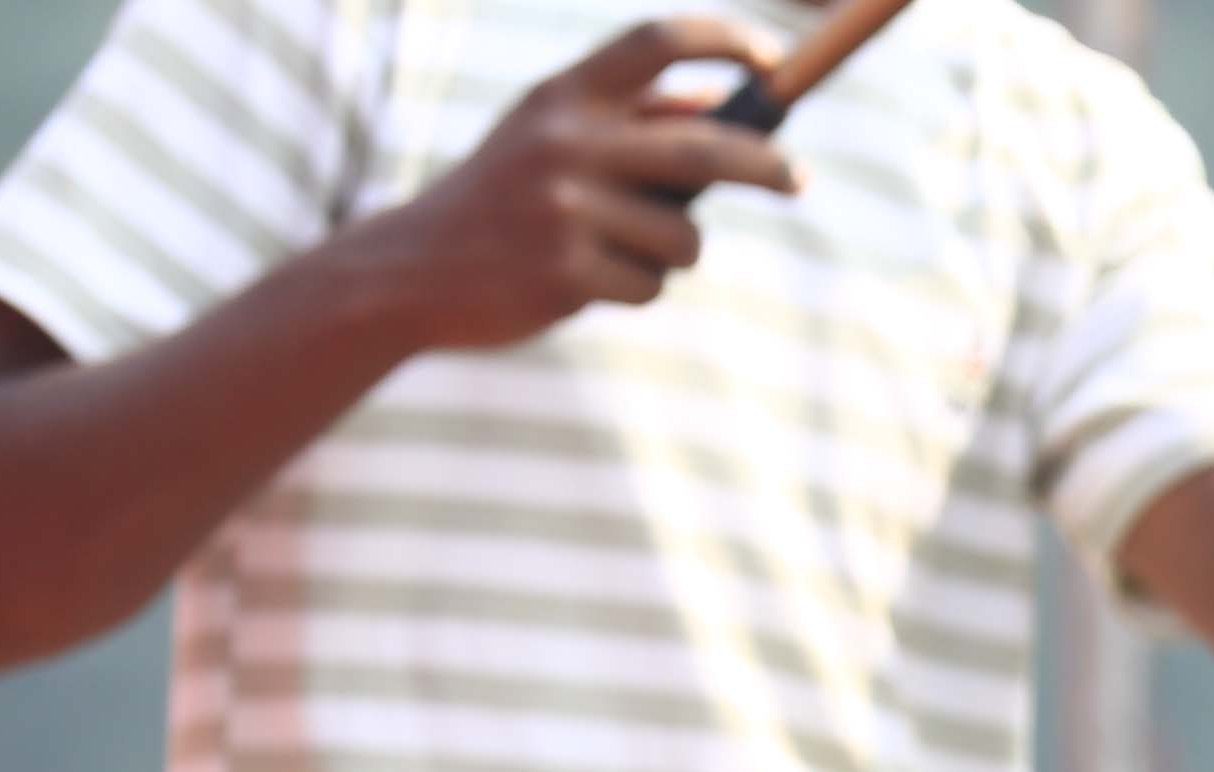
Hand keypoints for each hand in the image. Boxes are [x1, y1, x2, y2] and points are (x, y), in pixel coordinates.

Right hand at [341, 16, 799, 350]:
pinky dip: (636, 289)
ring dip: (674, 252)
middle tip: (800, 179)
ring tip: (616, 250)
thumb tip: (719, 105)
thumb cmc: (504, 196)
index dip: (722, 40)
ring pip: (684, 236)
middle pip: (704, 149)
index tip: (773, 59)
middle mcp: (563, 142)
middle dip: (767, 167)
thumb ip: (629, 117)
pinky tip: (583, 280)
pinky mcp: (565, 271)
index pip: (653, 43)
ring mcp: (562, 207)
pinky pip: (651, 285)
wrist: (414, 266)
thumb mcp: (551, 137)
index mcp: (561, 97)